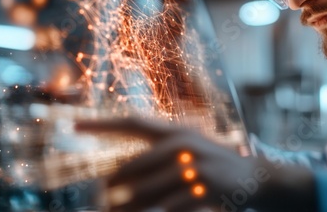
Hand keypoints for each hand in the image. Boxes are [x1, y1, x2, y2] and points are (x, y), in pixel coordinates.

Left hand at [75, 118, 316, 211]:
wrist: (253, 177)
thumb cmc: (214, 163)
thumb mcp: (189, 151)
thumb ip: (157, 156)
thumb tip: (115, 178)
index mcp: (176, 131)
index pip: (133, 123)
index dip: (102, 123)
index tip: (72, 125)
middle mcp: (183, 144)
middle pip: (133, 166)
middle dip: (114, 186)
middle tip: (102, 198)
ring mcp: (194, 166)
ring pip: (146, 191)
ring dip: (127, 206)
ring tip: (113, 211)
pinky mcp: (203, 188)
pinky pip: (169, 207)